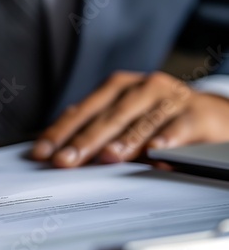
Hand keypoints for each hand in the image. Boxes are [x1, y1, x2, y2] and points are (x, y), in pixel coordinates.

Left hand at [32, 71, 228, 166]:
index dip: (60, 132)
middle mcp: (139, 89)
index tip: (41, 152)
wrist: (208, 113)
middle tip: (64, 160)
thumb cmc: (157, 117)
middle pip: (107, 117)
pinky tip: (157, 150)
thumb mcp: (124, 121)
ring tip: (107, 157)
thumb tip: (59, 153)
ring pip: (140, 121)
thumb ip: (96, 133)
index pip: (82, 112)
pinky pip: (178, 127)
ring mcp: (168, 99)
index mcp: (116, 89)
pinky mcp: (195, 113)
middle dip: (83, 141)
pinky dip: (168, 139)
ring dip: (123, 140)